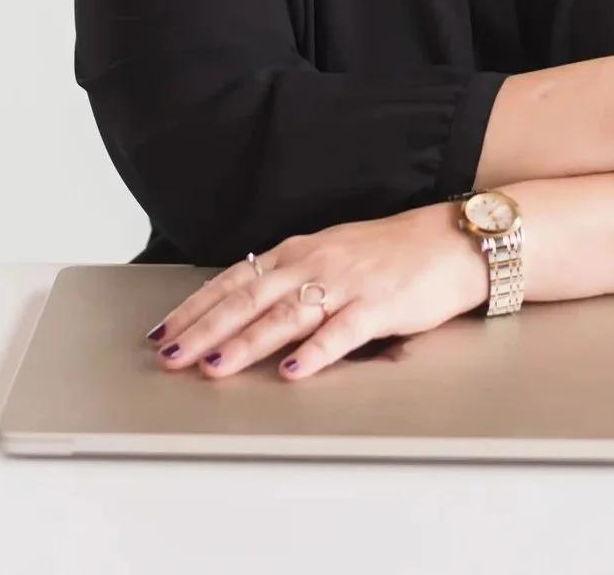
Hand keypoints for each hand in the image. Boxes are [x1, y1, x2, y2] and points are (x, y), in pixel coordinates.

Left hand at [146, 205, 486, 381]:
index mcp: (299, 252)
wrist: (450, 241)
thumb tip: (243, 305)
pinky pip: (342, 332)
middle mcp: (315, 264)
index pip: (234, 280)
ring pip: (285, 316)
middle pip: (248, 298)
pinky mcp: (379, 306)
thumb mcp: (331, 254)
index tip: (162, 331)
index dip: (195, 306)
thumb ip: (290, 278)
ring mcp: (346, 284)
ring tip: (214, 366)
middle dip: (204, 329)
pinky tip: (292, 372)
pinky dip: (315, 353)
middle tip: (169, 356)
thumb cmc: (391, 253)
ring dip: (246, 343)